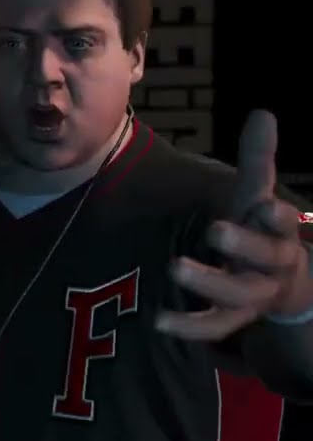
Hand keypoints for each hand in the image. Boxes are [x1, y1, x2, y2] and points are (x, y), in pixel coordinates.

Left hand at [158, 110, 312, 340]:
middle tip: (215, 230)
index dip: (274, 216)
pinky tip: (158, 320)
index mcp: (279, 234)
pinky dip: (188, 327)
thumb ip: (258, 159)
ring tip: (176, 268)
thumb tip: (263, 112)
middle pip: (265, 259)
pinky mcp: (232, 319)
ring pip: (238, 297)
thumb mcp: (256, 195)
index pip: (282, 224)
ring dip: (209, 283)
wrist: (282, 287)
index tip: (261, 203)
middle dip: (243, 246)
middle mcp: (271, 267)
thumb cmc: (261, 232)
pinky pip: (213, 328)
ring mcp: (253, 297)